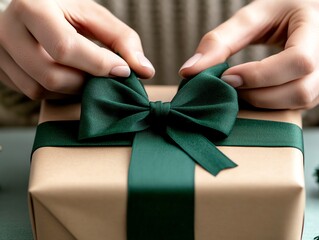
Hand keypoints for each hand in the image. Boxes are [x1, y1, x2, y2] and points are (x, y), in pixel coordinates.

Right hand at [0, 0, 154, 98]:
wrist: (28, 10)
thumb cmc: (63, 9)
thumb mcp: (93, 15)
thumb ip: (122, 40)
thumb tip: (145, 70)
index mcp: (33, 8)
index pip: (65, 48)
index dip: (99, 65)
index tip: (123, 71)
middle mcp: (9, 31)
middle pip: (52, 76)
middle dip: (86, 82)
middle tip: (102, 75)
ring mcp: (1, 53)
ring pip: (41, 89)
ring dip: (72, 90)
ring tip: (85, 75)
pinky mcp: (1, 70)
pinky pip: (33, 93)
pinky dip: (57, 92)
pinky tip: (67, 77)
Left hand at [179, 0, 318, 108]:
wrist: (302, 15)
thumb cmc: (279, 12)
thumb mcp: (251, 17)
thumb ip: (220, 41)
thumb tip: (188, 71)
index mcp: (316, 26)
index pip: (298, 60)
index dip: (260, 75)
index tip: (227, 76)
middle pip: (301, 90)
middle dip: (258, 93)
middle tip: (230, 83)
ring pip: (300, 102)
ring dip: (263, 101)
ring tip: (240, 87)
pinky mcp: (316, 87)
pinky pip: (297, 105)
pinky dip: (270, 103)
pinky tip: (253, 92)